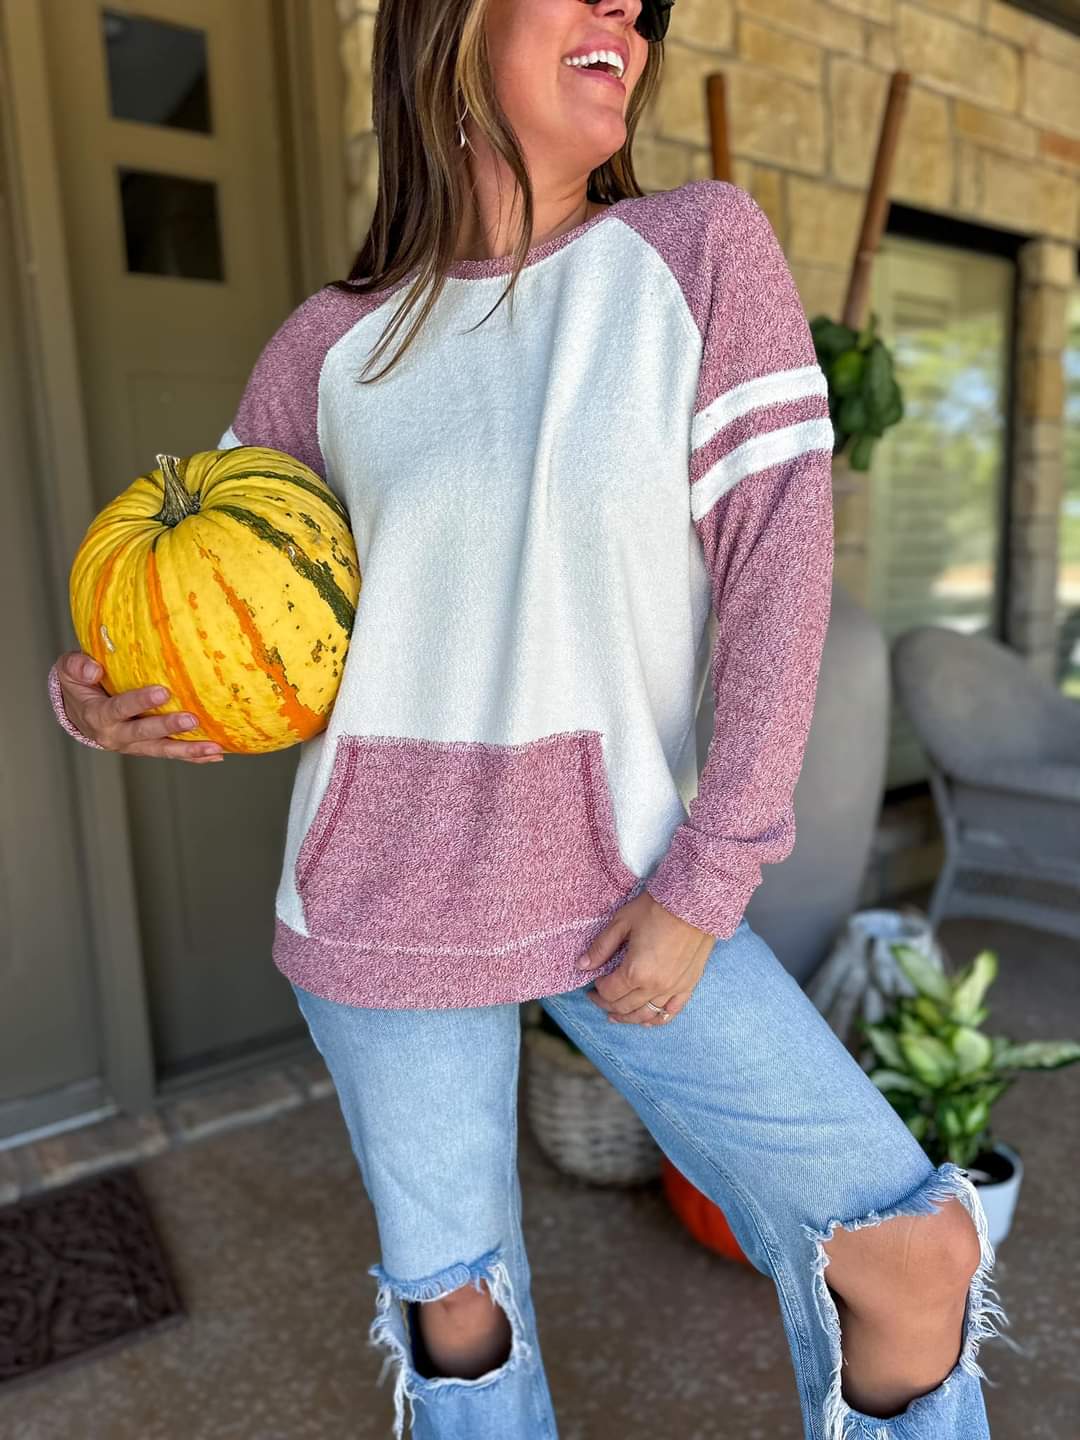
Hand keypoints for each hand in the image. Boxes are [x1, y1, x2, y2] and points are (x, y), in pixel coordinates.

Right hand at [54, 651, 224, 761]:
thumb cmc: (79, 684)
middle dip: (168, 727)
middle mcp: (116, 735)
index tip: (162, 692)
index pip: (119, 708)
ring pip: (162, 750)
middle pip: (144, 734)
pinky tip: (215, 754)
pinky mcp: (147, 748)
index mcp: (98, 715)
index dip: (139, 701)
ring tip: (213, 747)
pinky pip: (171, 753)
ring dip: (188, 750)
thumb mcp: (68, 670)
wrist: (79, 711)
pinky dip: (193, 757)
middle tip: (192, 719)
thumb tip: (93, 669)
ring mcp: (133, 745)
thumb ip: (77, 666)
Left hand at [574, 890, 714, 1025]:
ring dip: (628, 1017)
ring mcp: (673, 989)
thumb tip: (582, 965)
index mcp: (635, 971)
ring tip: (615, 1016)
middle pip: (624, 1007)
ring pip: (645, 1014)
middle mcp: (654, 986)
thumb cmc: (656, 908)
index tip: (595, 980)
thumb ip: (601, 947)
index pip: (609, 991)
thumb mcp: (622, 923)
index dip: (598, 988)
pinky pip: (670, 1012)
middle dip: (607, 1004)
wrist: (693, 902)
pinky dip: (656, 1019)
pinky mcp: (688, 986)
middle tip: (598, 997)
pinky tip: (646, 1020)